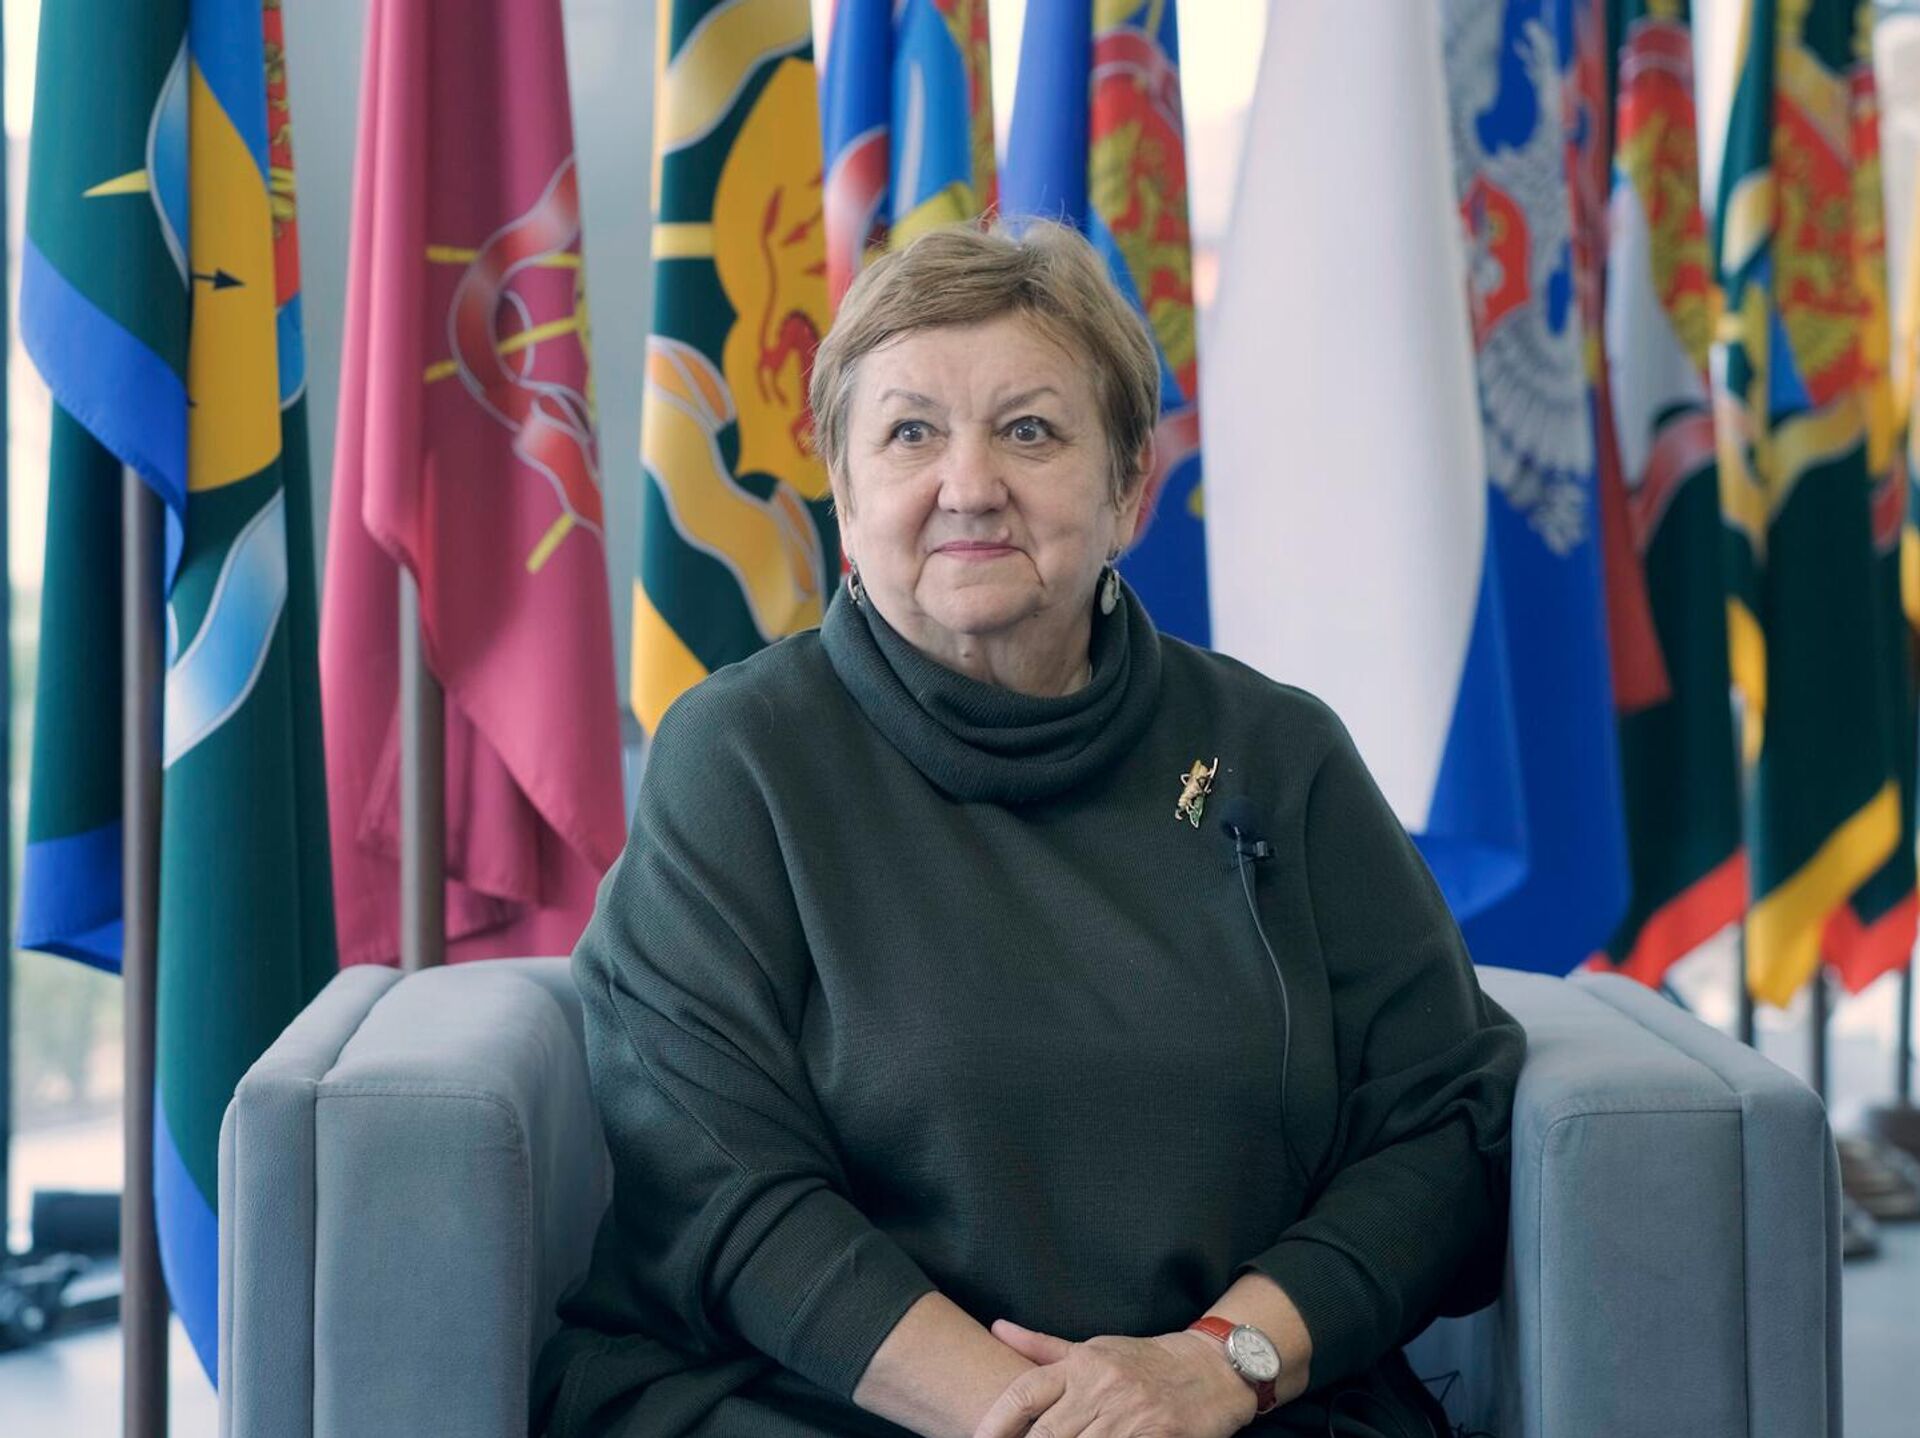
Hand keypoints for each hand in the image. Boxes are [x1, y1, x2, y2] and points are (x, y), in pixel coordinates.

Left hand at [972, 1319, 1256, 1437]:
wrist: (1212, 1368)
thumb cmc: (1146, 1360)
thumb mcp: (1094, 1348)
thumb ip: (1042, 1347)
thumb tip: (996, 1328)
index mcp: (1082, 1363)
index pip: (1025, 1392)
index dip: (996, 1422)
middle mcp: (1102, 1387)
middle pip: (1047, 1432)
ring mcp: (1131, 1416)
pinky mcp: (1159, 1437)